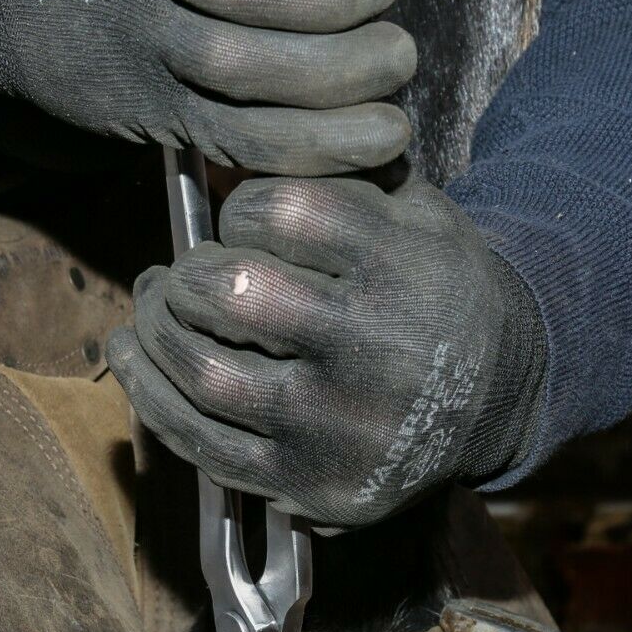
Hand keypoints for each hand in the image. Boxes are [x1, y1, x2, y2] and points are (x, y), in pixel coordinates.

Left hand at [108, 175, 547, 527]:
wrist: (497, 398)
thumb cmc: (432, 290)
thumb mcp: (417, 212)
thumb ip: (340, 175)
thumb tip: (237, 149)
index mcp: (399, 268)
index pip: (279, 212)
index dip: (241, 210)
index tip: (242, 224)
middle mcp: (371, 350)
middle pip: (230, 293)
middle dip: (187, 276)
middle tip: (183, 274)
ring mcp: (336, 425)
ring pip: (202, 372)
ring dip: (155, 332)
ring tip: (153, 310)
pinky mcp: (309, 483)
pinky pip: (200, 444)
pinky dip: (150, 394)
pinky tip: (134, 357)